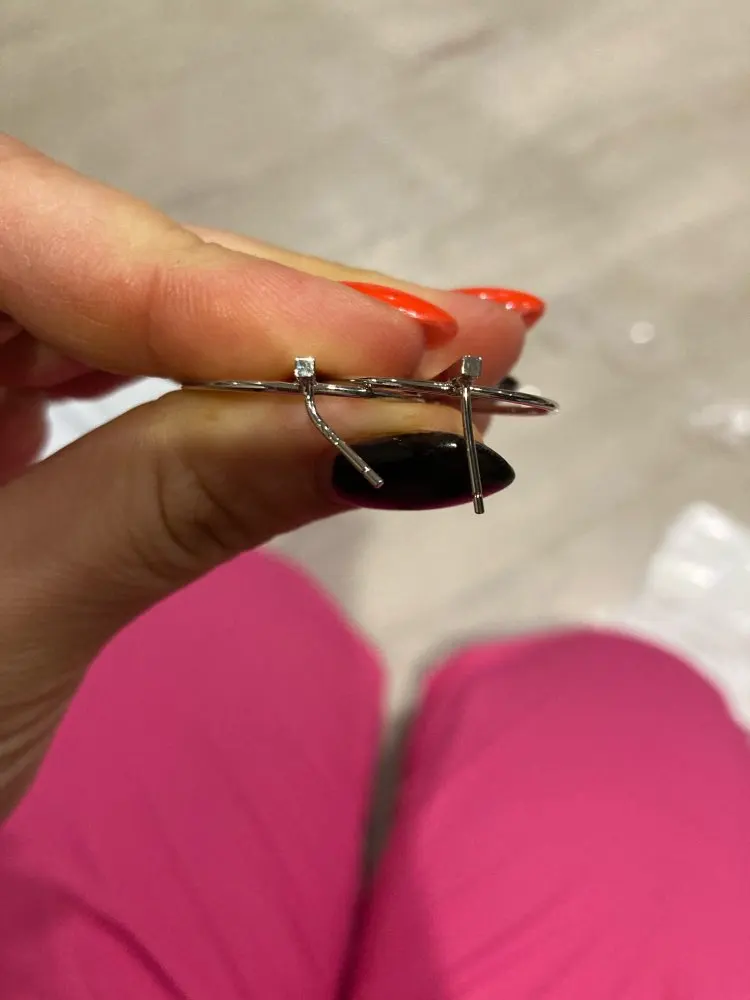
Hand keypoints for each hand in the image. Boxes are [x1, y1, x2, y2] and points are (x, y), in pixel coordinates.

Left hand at [0, 135, 534, 816]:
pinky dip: (238, 377)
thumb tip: (402, 435)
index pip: (30, 230)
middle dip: (293, 302)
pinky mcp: (4, 391)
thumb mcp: (9, 622)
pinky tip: (334, 381)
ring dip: (296, 334)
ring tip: (440, 357)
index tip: (390, 347)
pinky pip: (131, 352)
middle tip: (467, 335)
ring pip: (140, 297)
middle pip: (110, 252)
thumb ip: (182, 501)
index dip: (214, 286)